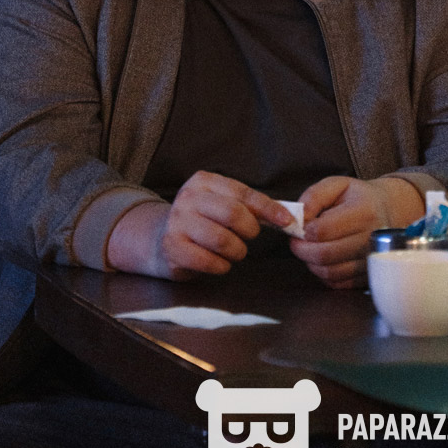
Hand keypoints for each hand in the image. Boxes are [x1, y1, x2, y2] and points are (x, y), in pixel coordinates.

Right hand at [159, 171, 293, 279]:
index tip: (286, 220)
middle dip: (250, 230)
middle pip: (233, 213)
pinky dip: (222, 266)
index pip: (243, 192)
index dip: (268, 207)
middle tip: (251, 237)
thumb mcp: (221, 203)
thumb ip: (249, 206)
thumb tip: (285, 215)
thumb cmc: (202, 220)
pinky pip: (209, 261)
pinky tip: (220, 263)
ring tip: (235, 251)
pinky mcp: (172, 247)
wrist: (160, 238)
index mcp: (204, 181)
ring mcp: (178, 222)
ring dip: (238, 251)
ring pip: (222, 240)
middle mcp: (188, 197)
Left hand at [290, 176, 422, 288]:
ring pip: (329, 272)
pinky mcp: (367, 276)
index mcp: (364, 212)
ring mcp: (371, 260)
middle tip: (296, 241)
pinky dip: (322, 274)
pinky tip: (322, 259)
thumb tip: (298, 218)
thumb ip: (314, 196)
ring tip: (309, 248)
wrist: (387, 211)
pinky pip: (337, 283)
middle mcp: (371, 239)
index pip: (323, 230)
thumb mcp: (336, 185)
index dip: (303, 230)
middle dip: (301, 249)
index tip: (297, 226)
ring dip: (310, 262)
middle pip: (324, 254)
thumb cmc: (358, 197)